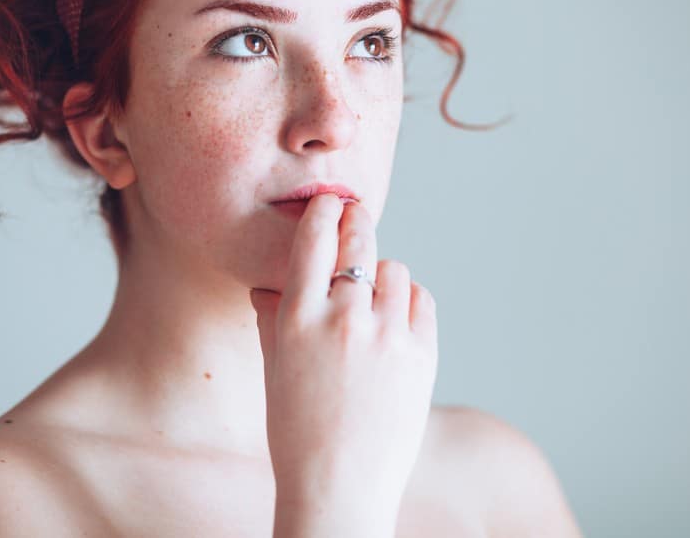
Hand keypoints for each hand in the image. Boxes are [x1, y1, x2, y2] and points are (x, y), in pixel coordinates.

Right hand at [249, 193, 438, 507]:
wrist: (339, 487)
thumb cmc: (297, 430)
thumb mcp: (275, 369)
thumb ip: (273, 318)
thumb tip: (267, 284)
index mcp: (297, 320)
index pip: (313, 241)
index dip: (324, 212)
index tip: (329, 202)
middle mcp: (343, 320)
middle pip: (359, 242)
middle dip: (357, 222)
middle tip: (356, 214)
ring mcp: (386, 337)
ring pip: (394, 270)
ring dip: (382, 275)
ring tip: (372, 297)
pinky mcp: (422, 355)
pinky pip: (421, 301)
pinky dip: (409, 302)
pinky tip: (396, 319)